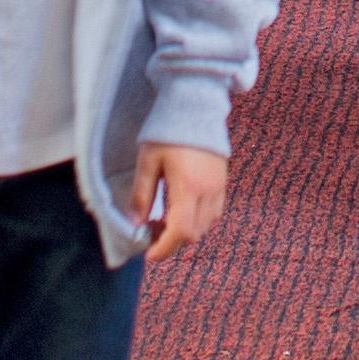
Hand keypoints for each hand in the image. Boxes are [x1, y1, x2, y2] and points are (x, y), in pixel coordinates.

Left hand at [127, 143, 228, 262]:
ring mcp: (219, 187)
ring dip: (185, 231)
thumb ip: (141, 195)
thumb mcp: (147, 162)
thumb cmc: (167, 131)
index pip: (181, 232)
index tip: (148, 254)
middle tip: (150, 233)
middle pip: (193, 234)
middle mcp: (208, 191)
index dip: (164, 249)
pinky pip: (213, 213)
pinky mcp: (223, 182)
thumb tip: (135, 225)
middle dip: (171, 242)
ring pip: (205, 226)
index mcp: (189, 187)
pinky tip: (181, 208)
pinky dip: (197, 220)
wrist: (196, 105)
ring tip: (164, 219)